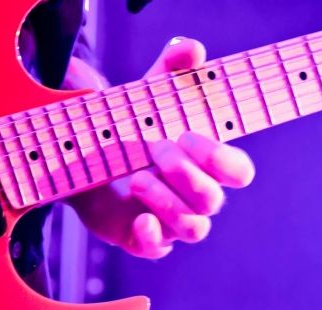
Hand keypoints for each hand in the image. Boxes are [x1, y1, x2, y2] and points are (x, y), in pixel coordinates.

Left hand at [67, 38, 254, 258]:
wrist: (83, 155)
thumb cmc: (129, 127)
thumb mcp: (146, 95)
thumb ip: (169, 71)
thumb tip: (191, 48)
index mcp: (204, 164)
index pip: (238, 172)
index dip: (221, 159)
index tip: (188, 135)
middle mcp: (194, 196)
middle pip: (213, 201)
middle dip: (187, 176)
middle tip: (155, 150)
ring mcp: (169, 220)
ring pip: (193, 228)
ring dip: (168, 202)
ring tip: (137, 180)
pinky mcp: (141, 237)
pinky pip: (158, 250)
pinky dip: (152, 238)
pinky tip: (138, 220)